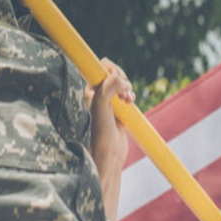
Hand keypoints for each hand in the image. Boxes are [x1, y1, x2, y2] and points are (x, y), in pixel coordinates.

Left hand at [86, 58, 133, 220]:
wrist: (109, 153)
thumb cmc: (100, 132)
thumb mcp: (101, 106)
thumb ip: (108, 88)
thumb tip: (119, 77)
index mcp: (90, 91)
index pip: (101, 68)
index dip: (112, 69)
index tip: (118, 79)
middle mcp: (98, 94)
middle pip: (114, 73)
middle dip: (122, 79)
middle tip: (125, 91)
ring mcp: (109, 100)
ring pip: (121, 82)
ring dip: (128, 87)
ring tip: (128, 99)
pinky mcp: (118, 108)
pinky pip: (126, 93)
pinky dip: (130, 94)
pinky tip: (130, 101)